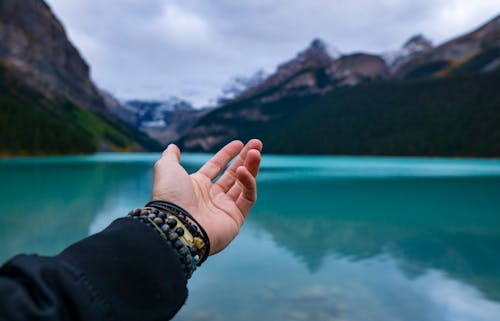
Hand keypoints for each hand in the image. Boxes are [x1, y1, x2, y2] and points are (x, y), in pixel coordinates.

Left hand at [151, 139, 262, 254]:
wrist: (176, 224)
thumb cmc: (170, 196)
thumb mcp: (166, 169)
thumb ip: (170, 157)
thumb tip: (173, 147)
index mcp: (197, 186)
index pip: (216, 167)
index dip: (228, 154)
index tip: (239, 143)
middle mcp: (212, 197)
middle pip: (233, 174)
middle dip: (246, 158)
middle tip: (257, 143)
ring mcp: (224, 208)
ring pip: (244, 184)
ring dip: (251, 167)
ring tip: (255, 153)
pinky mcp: (236, 218)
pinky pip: (248, 198)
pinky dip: (248, 183)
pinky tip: (243, 171)